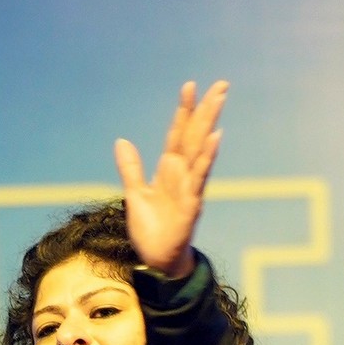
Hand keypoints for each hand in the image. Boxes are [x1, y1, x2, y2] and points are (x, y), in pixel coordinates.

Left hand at [114, 79, 226, 278]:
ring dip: (210, 124)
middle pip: (195, 135)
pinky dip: (208, 157)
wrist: (157, 260)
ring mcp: (189, 187)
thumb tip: (121, 141)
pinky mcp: (191, 203)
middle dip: (207, 109)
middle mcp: (182, 174)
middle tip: (221, 84)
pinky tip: (215, 137)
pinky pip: (200, 176)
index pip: (178, 133)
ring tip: (219, 100)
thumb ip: (131, 168)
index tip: (190, 86)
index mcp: (169, 170)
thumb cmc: (151, 230)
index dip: (184, 110)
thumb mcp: (135, 195)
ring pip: (201, 149)